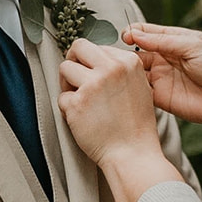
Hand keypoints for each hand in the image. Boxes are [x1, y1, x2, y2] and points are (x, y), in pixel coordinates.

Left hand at [58, 40, 166, 171]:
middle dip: (73, 60)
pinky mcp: (77, 103)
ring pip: (64, 68)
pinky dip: (68, 109)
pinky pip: (62, 97)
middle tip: (74, 78)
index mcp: (128, 62)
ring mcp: (93, 85)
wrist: (133, 154)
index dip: (91, 63)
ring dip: (68, 84)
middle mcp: (111, 68)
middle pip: (78, 47)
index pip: (97, 47)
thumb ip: (120, 70)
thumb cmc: (136, 126)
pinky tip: (82, 119)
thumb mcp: (139, 87)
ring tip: (80, 101)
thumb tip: (96, 60)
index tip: (93, 76)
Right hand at [123, 23, 201, 128]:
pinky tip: (123, 85)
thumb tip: (135, 33)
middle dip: (123, 51)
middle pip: (136, 52)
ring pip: (135, 71)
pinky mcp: (161, 98)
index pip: (146, 33)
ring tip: (114, 68)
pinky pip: (140, 91)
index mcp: (174, 41)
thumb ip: (163, 41)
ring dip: (124, 70)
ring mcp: (162, 78)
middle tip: (112, 53)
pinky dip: (130, 88)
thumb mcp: (193, 46)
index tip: (125, 35)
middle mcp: (165, 59)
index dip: (133, 32)